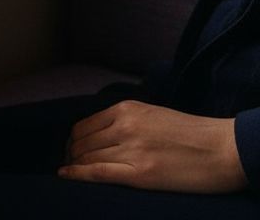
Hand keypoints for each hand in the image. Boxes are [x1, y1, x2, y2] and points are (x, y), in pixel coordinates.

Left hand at [59, 100, 246, 193]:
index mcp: (125, 109)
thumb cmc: (190, 134)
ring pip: (87, 158)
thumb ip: (124, 120)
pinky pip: (98, 172)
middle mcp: (124, 126)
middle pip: (82, 143)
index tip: (72, 152)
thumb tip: (99, 134)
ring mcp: (131, 149)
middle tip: (70, 166)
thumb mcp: (150, 114)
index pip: (84, 126)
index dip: (73, 142)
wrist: (222, 149)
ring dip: (75, 166)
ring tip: (72, 174)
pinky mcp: (141, 174)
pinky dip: (78, 175)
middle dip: (72, 155)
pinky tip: (65, 176)